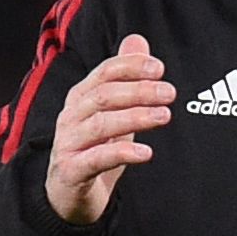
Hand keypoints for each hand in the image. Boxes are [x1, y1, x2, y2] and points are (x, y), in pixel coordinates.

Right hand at [44, 35, 174, 224]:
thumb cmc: (93, 148)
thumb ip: (124, 78)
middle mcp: (70, 116)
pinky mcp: (72, 171)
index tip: (160, 68)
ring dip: (135, 118)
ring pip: (101, 125)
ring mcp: (68, 144)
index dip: (130, 67)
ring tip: (164, 116)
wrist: (67, 195)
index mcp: (80, 98)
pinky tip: (146, 153)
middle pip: (104, 96)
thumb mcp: (111, 111)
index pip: (104, 73)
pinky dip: (122, 154)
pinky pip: (96, 159)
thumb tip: (137, 40)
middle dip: (139, 91)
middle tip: (170, 93)